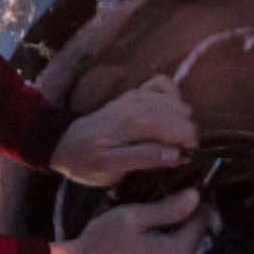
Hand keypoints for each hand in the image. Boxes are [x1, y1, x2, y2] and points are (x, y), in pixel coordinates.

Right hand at [41, 188, 213, 253]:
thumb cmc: (103, 241)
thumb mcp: (134, 217)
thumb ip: (169, 208)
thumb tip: (196, 196)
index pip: (201, 224)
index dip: (198, 206)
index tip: (190, 193)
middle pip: (195, 244)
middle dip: (186, 227)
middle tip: (168, 212)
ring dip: (177, 247)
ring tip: (155, 233)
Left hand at [48, 75, 197, 187]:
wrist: (65, 144)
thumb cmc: (86, 161)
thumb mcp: (111, 168)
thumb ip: (144, 158)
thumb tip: (176, 154)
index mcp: (133, 123)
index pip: (178, 127)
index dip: (188, 144)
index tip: (183, 159)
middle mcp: (138, 103)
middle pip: (182, 114)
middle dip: (186, 135)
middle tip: (176, 154)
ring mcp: (137, 95)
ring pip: (178, 102)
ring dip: (181, 121)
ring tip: (169, 140)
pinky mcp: (135, 93)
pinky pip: (165, 86)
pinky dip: (172, 99)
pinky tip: (166, 116)